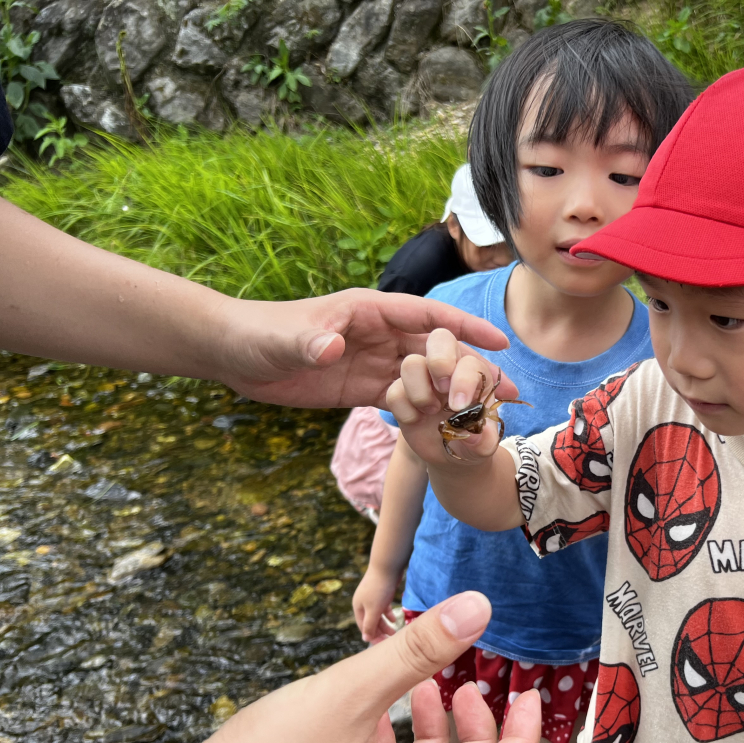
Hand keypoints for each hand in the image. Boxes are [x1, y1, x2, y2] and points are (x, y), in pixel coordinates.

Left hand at [215, 290, 516, 408]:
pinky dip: (429, 411)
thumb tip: (330, 347)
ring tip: (492, 415)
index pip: (428, 317)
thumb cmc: (258, 333)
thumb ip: (309, 342)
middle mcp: (378, 335)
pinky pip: (406, 398)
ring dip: (458, 394)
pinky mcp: (362, 388)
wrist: (233, 353)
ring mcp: (373, 362)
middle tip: (510, 391)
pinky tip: (451, 429)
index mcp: (369, 312)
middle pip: (439, 350)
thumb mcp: (284, 339)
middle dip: (476, 368)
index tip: (500, 343)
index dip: (466, 329)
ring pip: (428, 377)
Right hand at [353, 566, 400, 643]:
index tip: (382, 645)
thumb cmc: (379, 589)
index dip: (372, 636)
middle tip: (390, 640)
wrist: (387, 566)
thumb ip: (370, 625)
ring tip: (394, 632)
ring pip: (378, 615)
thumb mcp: (374, 610)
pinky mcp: (382, 592)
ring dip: (385, 624)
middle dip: (380, 631)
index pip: (363, 627)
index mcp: (358, 607)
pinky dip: (388, 614)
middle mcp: (363, 603)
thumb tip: (365, 639)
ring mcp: (372, 597)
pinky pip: (383, 607)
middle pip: (371, 621)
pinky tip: (395, 619)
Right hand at [386, 327, 505, 464]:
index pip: (469, 362)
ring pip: (412, 362)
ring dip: (420, 390)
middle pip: (440, 338)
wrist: (450, 455)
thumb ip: (484, 440)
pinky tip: (416, 421)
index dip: (463, 380)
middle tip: (442, 389)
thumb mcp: (483, 446)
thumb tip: (473, 436)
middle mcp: (448, 368)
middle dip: (440, 360)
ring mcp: (423, 377)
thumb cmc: (473, 442)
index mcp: (475, 374)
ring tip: (430, 411)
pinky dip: (405, 409)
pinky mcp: (401, 392)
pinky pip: (394, 391)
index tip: (459, 406)